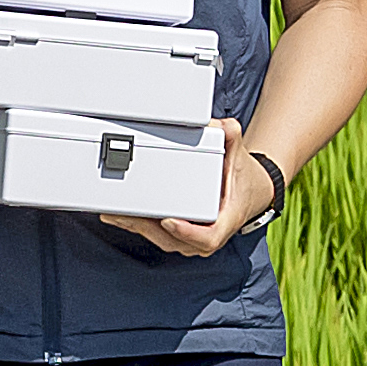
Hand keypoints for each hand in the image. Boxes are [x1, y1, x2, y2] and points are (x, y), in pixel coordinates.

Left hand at [100, 139, 280, 262]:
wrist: (252, 193)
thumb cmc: (243, 179)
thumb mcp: (240, 156)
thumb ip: (232, 137)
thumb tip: (222, 125)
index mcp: (225, 220)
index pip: (207, 237)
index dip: (187, 232)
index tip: (169, 220)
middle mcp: (208, 234)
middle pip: (174, 239)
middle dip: (147, 228)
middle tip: (124, 213)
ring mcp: (193, 238)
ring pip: (162, 240)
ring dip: (137, 228)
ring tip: (113, 214)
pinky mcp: (181, 234)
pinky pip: (158, 235)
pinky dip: (139, 226)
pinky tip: (119, 217)